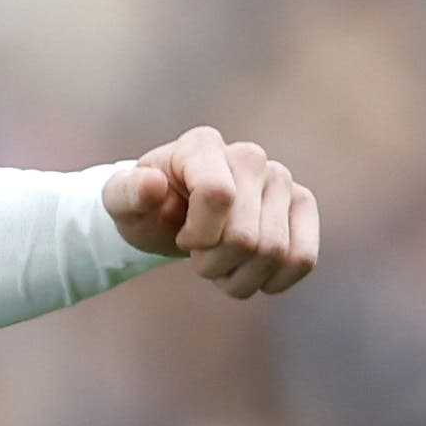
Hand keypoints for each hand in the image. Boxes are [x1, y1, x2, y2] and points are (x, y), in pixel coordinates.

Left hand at [107, 126, 320, 297]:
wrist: (174, 217)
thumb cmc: (148, 209)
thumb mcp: (121, 204)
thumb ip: (126, 193)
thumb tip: (151, 183)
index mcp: (202, 145)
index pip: (218, 195)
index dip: (198, 235)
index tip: (181, 238)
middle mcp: (249, 155)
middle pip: (246, 236)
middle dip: (214, 264)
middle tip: (197, 259)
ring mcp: (281, 180)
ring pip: (275, 252)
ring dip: (240, 278)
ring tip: (220, 266)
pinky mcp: (302, 206)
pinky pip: (303, 258)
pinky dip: (273, 280)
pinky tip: (249, 275)